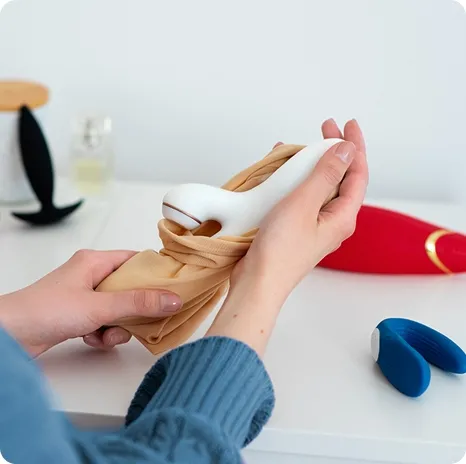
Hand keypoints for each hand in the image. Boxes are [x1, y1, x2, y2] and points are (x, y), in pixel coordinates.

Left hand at [0, 250, 181, 356]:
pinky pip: (106, 322)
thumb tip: (172, 299)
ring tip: (106, 333)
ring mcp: (85, 296)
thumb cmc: (44, 311)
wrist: (9, 336)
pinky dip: (104, 333)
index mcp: (96, 261)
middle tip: (141, 319)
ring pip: (120, 309)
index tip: (172, 288)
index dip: (155, 273)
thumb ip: (138, 303)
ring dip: (119, 326)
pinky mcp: (79, 315)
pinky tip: (93, 338)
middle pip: (130, 289)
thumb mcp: (100, 306)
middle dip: (135, 309)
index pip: (136, 260)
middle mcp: (92, 276)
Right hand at [208, 119, 367, 356]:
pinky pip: (302, 197)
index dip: (355, 147)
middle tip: (325, 128)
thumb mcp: (304, 204)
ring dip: (311, 164)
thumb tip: (346, 150)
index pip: (357, 174)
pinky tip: (280, 172)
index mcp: (342, 216)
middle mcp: (332, 221)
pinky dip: (295, 180)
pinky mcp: (296, 229)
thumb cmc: (280, 249)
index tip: (347, 124)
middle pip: (340, 179)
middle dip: (333, 151)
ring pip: (319, 187)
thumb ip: (326, 175)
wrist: (258, 282)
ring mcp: (314, 226)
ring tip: (300, 146)